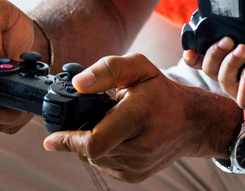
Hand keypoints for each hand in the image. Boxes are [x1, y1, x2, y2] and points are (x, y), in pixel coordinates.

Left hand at [43, 54, 229, 182]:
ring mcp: (138, 166)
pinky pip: (105, 166)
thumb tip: (78, 84)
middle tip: (93, 116)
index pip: (94, 142)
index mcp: (139, 116)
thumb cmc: (162, 93)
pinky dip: (104, 152)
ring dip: (93, 143)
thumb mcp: (139, 67)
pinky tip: (117, 137)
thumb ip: (107, 70)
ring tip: (110, 124)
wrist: (193, 122)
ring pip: (96, 160)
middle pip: (91, 150)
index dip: (68, 141)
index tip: (51, 139)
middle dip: (82, 135)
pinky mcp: (136, 176)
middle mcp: (140, 146)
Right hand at [184, 11, 244, 122]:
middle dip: (214, 52)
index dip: (193, 55)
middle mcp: (233, 76)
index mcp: (232, 61)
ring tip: (243, 50)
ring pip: (223, 80)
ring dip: (230, 63)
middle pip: (209, 67)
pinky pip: (242, 98)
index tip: (189, 48)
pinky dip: (244, 85)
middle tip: (228, 39)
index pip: (205, 59)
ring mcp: (241, 90)